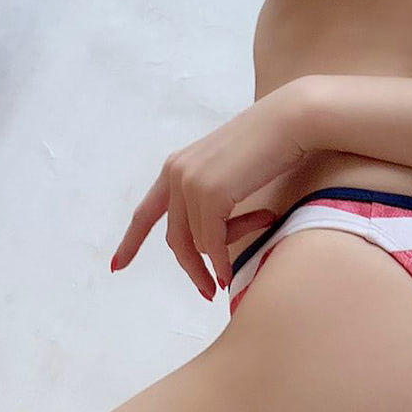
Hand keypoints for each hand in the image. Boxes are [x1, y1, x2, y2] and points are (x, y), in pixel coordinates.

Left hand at [110, 81, 318, 296]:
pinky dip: (221, 263)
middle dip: (189, 268)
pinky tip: (230, 274)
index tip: (117, 266)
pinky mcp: (210, 195)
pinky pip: (212, 244)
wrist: (293, 120)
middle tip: (207, 292)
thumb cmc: (271, 143)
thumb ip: (209, 193)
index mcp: (176, 166)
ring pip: (197, 243)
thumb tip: (205, 240)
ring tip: (255, 238)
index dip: (131, 241)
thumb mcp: (228, 169)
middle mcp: (176, 173)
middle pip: (174, 238)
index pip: (146, 212)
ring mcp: (191, 184)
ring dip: (221, 255)